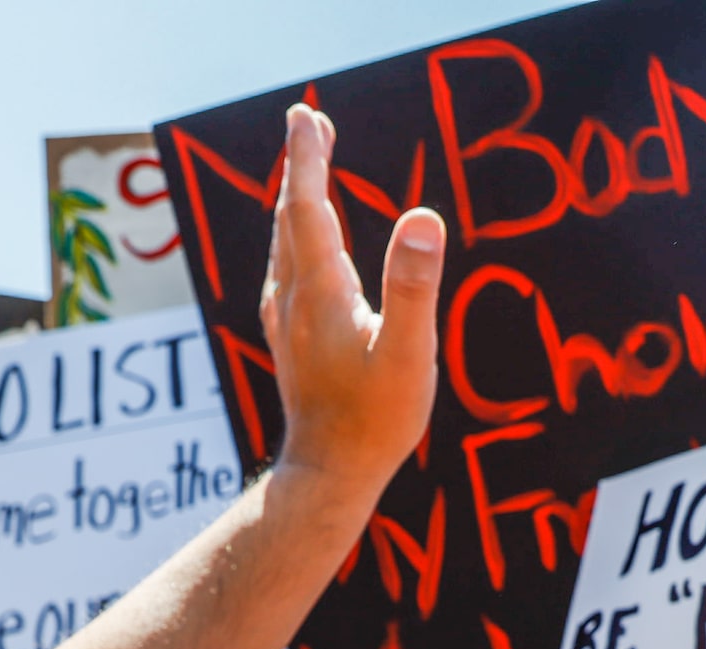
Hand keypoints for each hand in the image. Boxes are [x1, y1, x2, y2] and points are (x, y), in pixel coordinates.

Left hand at [261, 104, 445, 493]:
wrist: (329, 475)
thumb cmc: (375, 420)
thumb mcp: (409, 354)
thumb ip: (413, 284)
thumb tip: (422, 217)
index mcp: (322, 291)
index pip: (308, 207)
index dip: (306, 159)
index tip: (306, 115)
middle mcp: (294, 298)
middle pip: (291, 216)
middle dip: (300, 166)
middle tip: (308, 122)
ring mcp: (288, 320)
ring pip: (284, 243)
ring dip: (295, 199)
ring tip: (307, 166)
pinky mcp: (291, 339)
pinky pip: (286, 269)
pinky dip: (295, 237)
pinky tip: (301, 245)